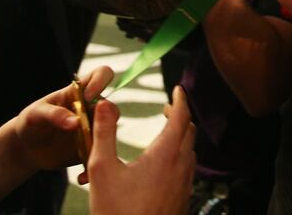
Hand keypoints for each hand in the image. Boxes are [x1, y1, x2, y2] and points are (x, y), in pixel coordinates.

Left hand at [4, 66, 113, 172]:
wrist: (28, 150)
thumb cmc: (30, 123)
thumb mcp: (35, 115)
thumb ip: (54, 115)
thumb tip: (75, 122)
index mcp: (78, 93)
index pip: (101, 74)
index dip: (101, 82)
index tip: (89, 97)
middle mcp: (91, 110)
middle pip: (111, 108)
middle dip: (105, 120)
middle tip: (89, 133)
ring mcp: (93, 130)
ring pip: (110, 134)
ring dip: (102, 146)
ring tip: (87, 159)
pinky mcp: (93, 149)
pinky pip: (102, 156)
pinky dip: (97, 167)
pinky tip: (82, 177)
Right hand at [86, 86, 195, 214]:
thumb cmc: (116, 211)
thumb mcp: (101, 169)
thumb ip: (104, 133)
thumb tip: (107, 103)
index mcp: (166, 155)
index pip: (181, 116)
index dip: (180, 99)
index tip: (177, 89)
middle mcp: (181, 167)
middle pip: (189, 132)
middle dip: (180, 116)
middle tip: (167, 109)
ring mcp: (184, 186)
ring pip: (190, 152)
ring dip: (181, 137)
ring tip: (164, 133)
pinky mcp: (182, 200)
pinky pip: (187, 170)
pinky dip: (179, 156)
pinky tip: (163, 165)